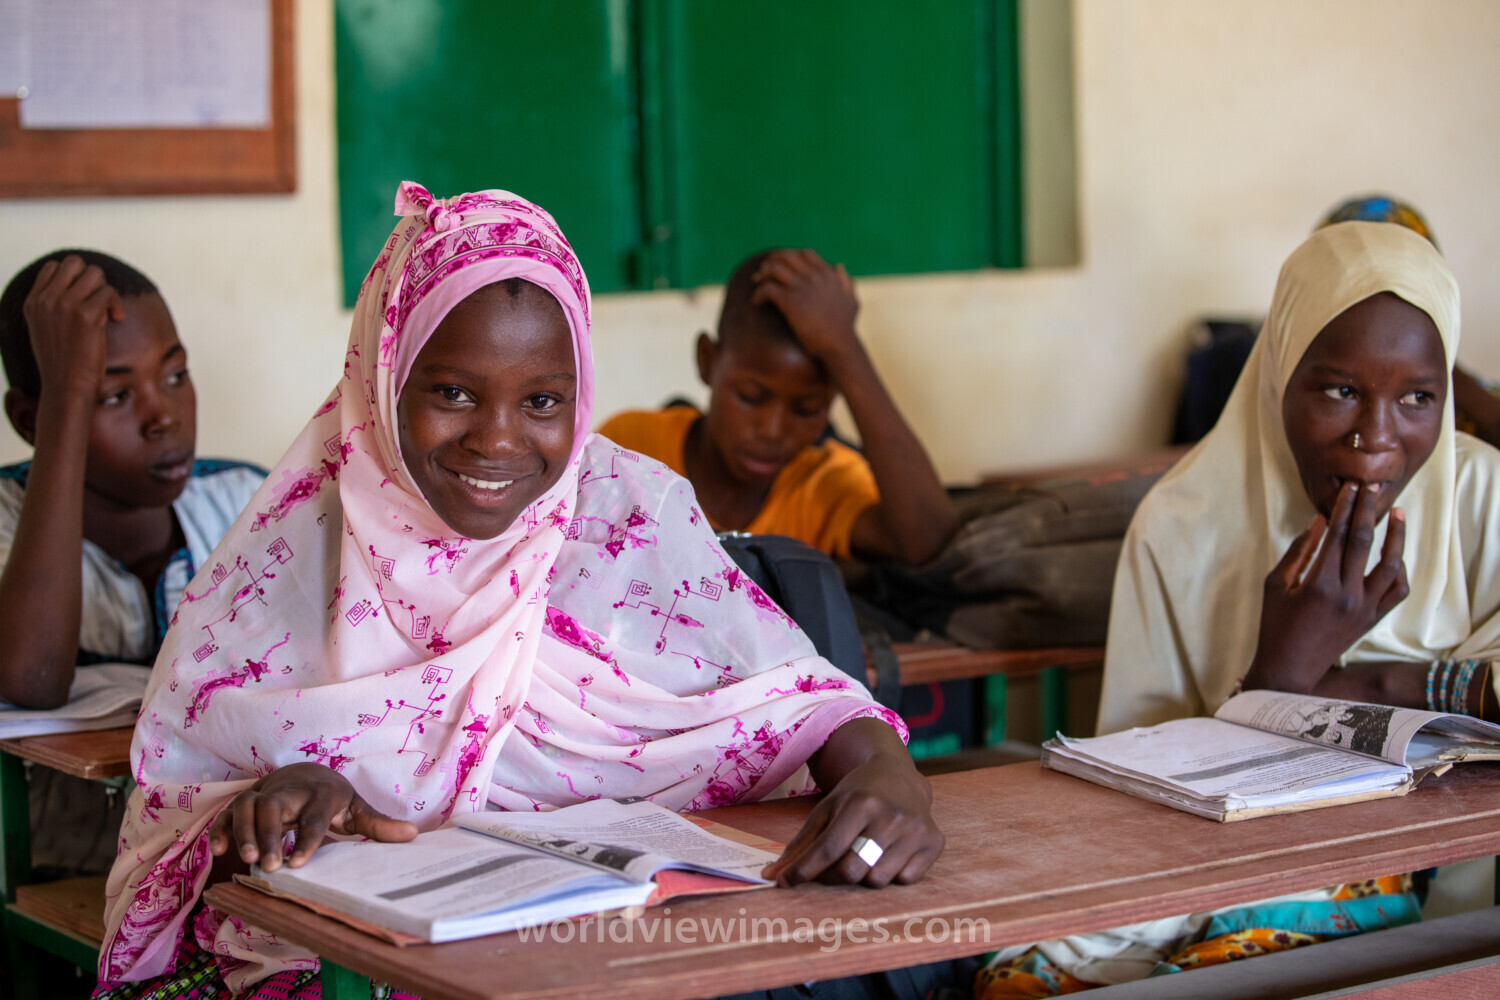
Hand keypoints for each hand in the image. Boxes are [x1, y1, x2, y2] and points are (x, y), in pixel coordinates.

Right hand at [21, 255, 122, 402]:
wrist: (66, 388)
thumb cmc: (62, 364)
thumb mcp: (46, 330)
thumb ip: (53, 306)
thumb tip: (73, 286)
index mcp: (33, 302)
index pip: (54, 267)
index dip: (75, 278)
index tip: (84, 300)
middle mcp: (45, 299)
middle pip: (76, 263)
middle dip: (92, 280)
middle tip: (98, 304)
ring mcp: (64, 305)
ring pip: (95, 274)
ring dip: (106, 290)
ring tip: (107, 312)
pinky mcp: (86, 314)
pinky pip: (109, 292)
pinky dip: (117, 304)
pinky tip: (116, 320)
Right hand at [209, 762, 417, 871]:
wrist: (306, 773)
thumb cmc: (333, 799)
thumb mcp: (356, 808)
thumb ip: (379, 825)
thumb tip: (412, 835)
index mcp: (322, 794)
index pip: (314, 816)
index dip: (307, 838)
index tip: (298, 863)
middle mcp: (290, 791)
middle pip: (274, 807)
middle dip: (271, 835)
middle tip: (271, 866)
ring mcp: (264, 794)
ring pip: (247, 806)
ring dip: (244, 832)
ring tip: (249, 860)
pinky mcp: (245, 802)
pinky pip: (225, 813)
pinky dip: (220, 830)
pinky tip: (219, 852)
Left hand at [751, 249, 861, 366]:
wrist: (839, 346)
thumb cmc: (845, 328)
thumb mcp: (852, 300)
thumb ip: (847, 282)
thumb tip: (839, 266)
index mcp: (828, 275)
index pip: (805, 253)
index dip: (790, 256)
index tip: (781, 265)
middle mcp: (814, 277)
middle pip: (786, 256)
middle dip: (772, 261)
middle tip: (762, 273)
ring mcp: (802, 288)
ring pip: (774, 268)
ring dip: (762, 274)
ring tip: (757, 284)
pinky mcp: (791, 302)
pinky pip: (767, 288)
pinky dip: (758, 293)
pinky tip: (757, 302)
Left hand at [762, 751, 941, 887]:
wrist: (900, 775)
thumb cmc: (858, 794)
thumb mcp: (826, 808)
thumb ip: (801, 844)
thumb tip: (772, 876)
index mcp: (862, 802)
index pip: (828, 849)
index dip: (803, 871)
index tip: (784, 883)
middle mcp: (892, 816)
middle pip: (852, 870)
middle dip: (833, 877)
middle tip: (828, 869)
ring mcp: (916, 830)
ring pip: (878, 880)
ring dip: (863, 876)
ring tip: (863, 854)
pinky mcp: (934, 842)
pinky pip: (905, 880)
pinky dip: (891, 874)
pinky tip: (889, 853)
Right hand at [1244, 481, 1408, 692]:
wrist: (1290, 669)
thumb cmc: (1275, 624)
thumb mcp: (1276, 584)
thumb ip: (1298, 551)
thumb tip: (1319, 520)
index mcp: (1319, 584)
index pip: (1339, 535)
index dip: (1346, 507)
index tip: (1350, 486)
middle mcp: (1347, 595)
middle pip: (1364, 542)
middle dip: (1369, 510)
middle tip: (1371, 488)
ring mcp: (1364, 608)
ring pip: (1391, 566)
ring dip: (1397, 537)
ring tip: (1398, 514)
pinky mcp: (1372, 620)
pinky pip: (1396, 591)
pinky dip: (1399, 569)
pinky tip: (1394, 555)